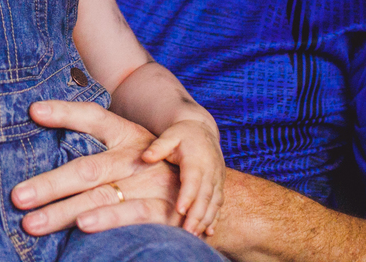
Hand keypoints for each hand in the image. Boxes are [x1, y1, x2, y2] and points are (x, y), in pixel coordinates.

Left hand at [10, 100, 183, 235]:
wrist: (200, 196)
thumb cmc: (150, 171)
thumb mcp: (128, 151)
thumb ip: (95, 149)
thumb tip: (43, 137)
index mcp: (127, 135)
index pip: (93, 117)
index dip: (65, 111)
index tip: (34, 110)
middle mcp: (136, 158)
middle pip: (87, 168)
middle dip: (49, 184)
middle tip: (17, 196)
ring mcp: (151, 184)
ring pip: (101, 196)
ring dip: (64, 212)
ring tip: (33, 222)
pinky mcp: (165, 211)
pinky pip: (134, 215)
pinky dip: (108, 220)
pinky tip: (84, 226)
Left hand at [142, 118, 224, 235]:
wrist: (202, 129)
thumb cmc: (181, 134)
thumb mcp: (170, 136)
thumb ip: (158, 146)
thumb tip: (145, 157)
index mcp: (197, 159)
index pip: (193, 179)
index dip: (188, 195)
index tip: (180, 210)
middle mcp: (210, 170)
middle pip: (205, 195)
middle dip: (197, 215)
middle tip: (187, 232)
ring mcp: (217, 179)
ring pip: (214, 202)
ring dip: (206, 220)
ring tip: (195, 235)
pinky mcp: (219, 185)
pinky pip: (219, 204)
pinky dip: (215, 218)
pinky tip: (209, 232)